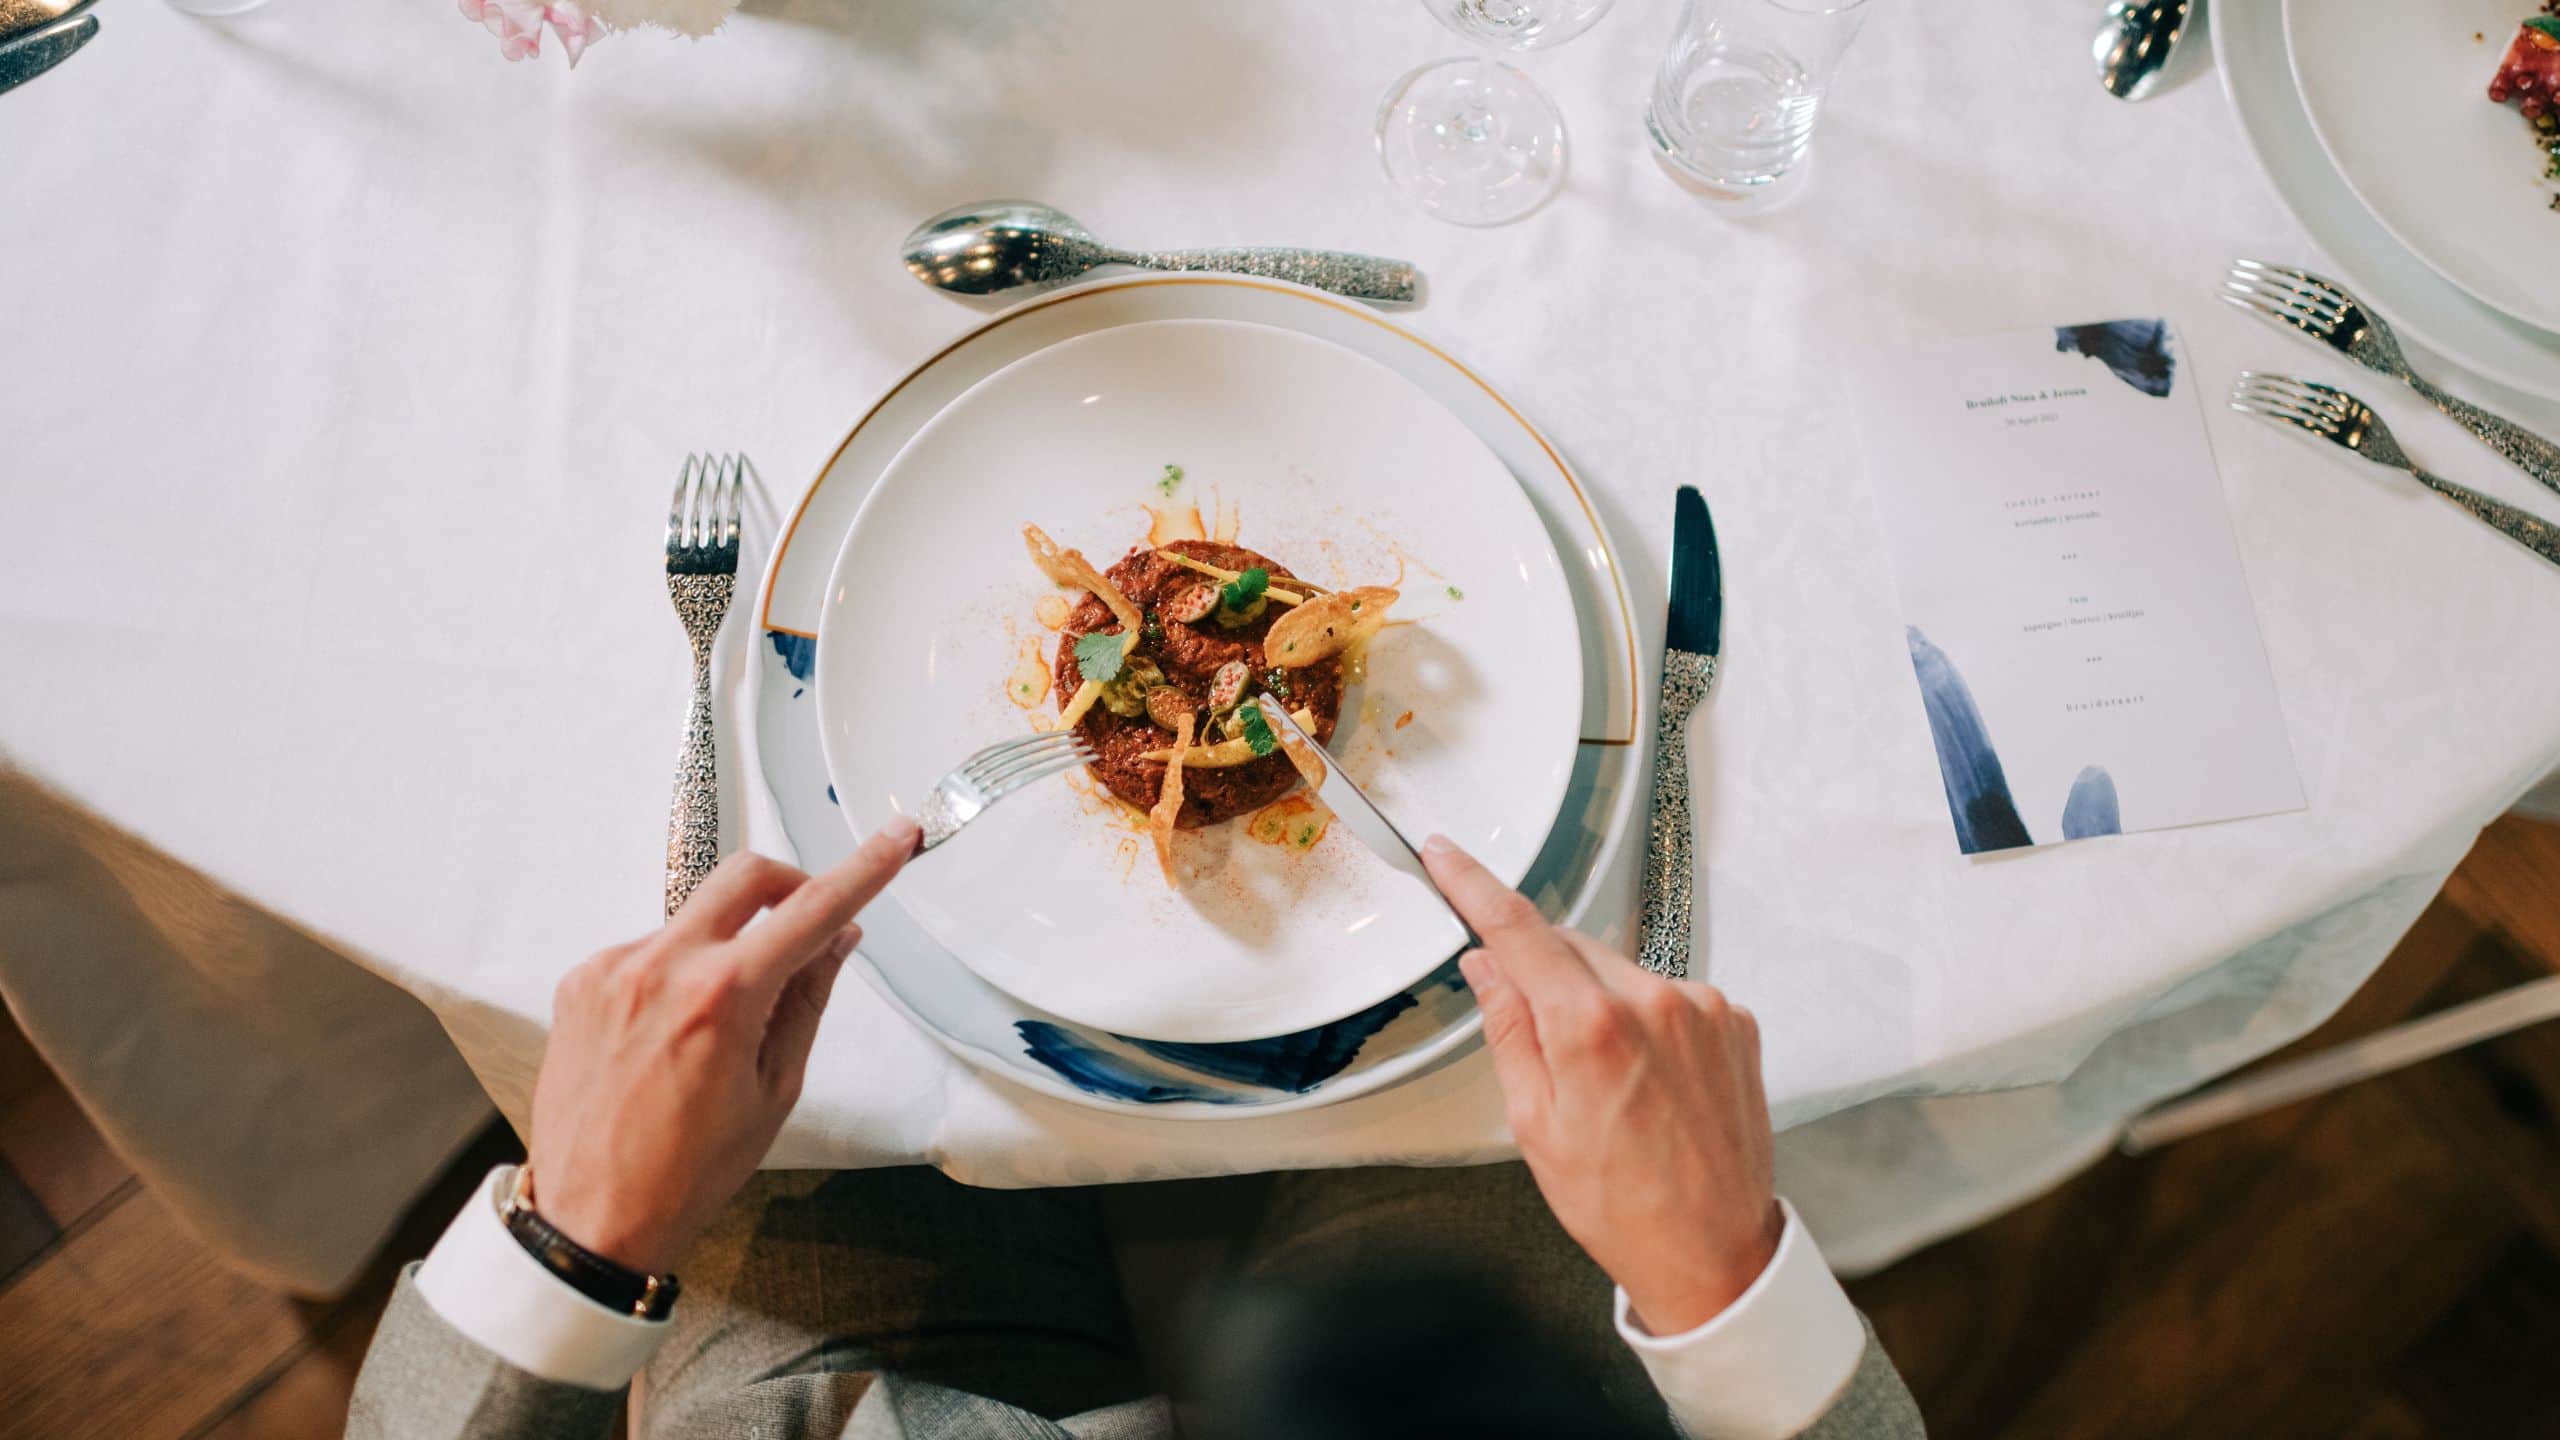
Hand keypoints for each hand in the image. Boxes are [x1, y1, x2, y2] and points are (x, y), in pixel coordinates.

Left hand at [527, 818, 919, 1272]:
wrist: (592, 1215)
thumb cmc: (688, 1170)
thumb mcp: (775, 1089)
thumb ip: (807, 999)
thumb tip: (836, 938)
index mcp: (723, 997)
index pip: (812, 910)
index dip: (865, 869)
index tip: (897, 837)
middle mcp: (662, 967)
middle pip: (745, 875)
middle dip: (789, 885)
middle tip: (807, 924)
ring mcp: (613, 969)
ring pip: (695, 917)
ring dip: (726, 944)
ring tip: (720, 1023)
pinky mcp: (581, 981)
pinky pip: (650, 949)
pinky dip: (678, 974)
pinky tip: (671, 1035)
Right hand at [1423, 835, 1779, 1335]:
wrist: (1711, 1250)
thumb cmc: (1620, 1204)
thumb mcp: (1534, 1125)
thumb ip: (1508, 1030)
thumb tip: (1487, 966)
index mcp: (1591, 1026)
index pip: (1518, 929)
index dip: (1474, 885)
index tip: (1446, 854)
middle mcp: (1653, 1000)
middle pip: (1571, 949)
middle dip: (1545, 977)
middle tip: (1545, 1050)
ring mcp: (1703, 1007)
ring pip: (1621, 972)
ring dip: (1600, 1003)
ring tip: (1611, 1084)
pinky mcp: (1735, 1020)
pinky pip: (1669, 995)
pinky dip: (1648, 1020)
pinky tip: (1650, 1080)